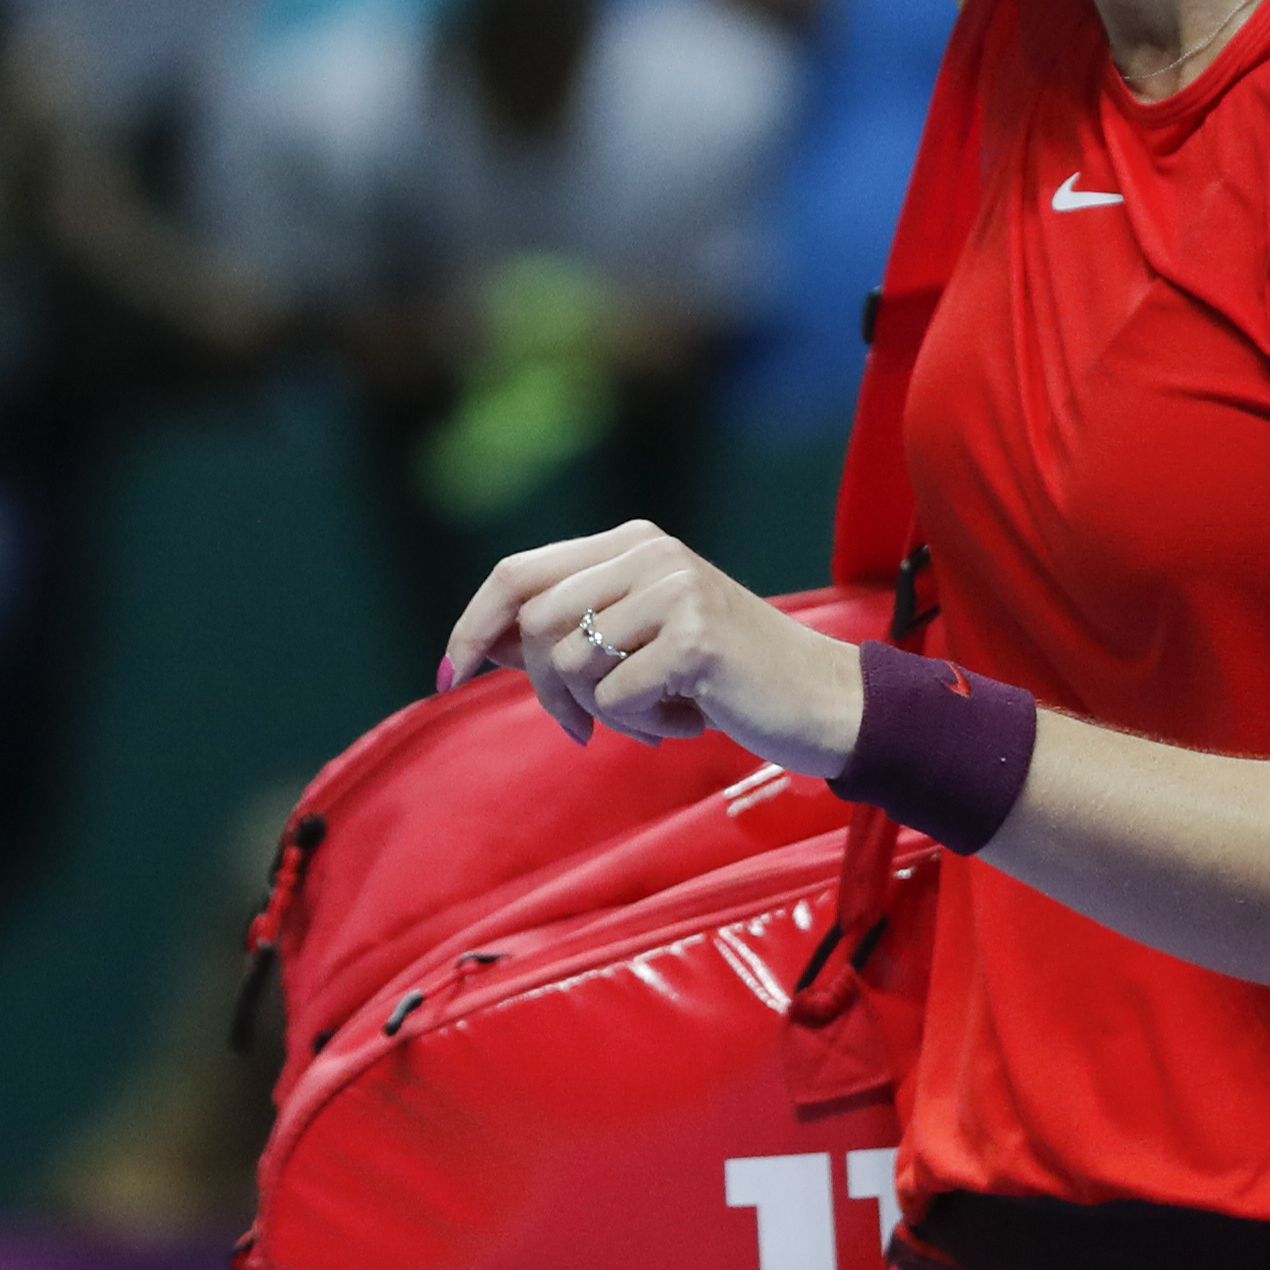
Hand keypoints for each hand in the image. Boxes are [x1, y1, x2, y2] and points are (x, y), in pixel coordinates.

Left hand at [443, 517, 864, 776]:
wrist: (822, 701)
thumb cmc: (726, 678)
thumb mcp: (641, 644)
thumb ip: (569, 634)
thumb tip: (481, 645)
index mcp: (632, 541)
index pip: (517, 572)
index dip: (472, 625)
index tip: (447, 676)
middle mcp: (651, 550)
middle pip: (536, 622)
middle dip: (545, 690)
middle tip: (582, 728)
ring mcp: (676, 587)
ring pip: (571, 662)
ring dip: (601, 712)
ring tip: (654, 717)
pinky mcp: (697, 635)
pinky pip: (617, 697)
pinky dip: (641, 728)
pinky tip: (688, 722)